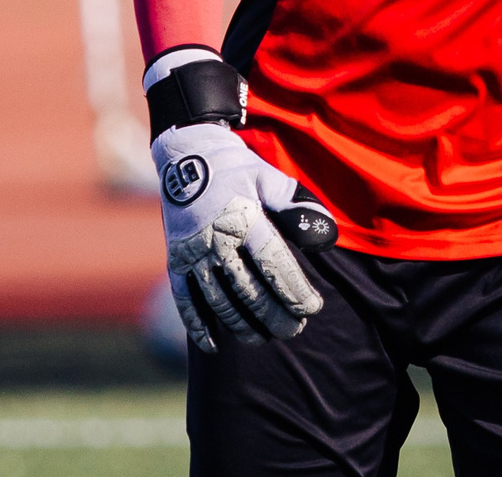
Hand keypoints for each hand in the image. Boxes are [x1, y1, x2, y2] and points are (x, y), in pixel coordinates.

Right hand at [155, 119, 336, 351]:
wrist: (188, 155)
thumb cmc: (238, 170)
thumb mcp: (271, 178)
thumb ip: (298, 205)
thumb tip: (327, 237)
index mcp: (244, 220)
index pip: (275, 265)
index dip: (295, 291)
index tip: (312, 308)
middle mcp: (216, 241)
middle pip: (250, 290)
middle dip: (275, 315)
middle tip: (294, 329)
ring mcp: (192, 254)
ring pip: (220, 301)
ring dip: (243, 325)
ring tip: (265, 339)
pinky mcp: (174, 262)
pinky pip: (184, 300)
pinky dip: (197, 325)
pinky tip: (214, 345)